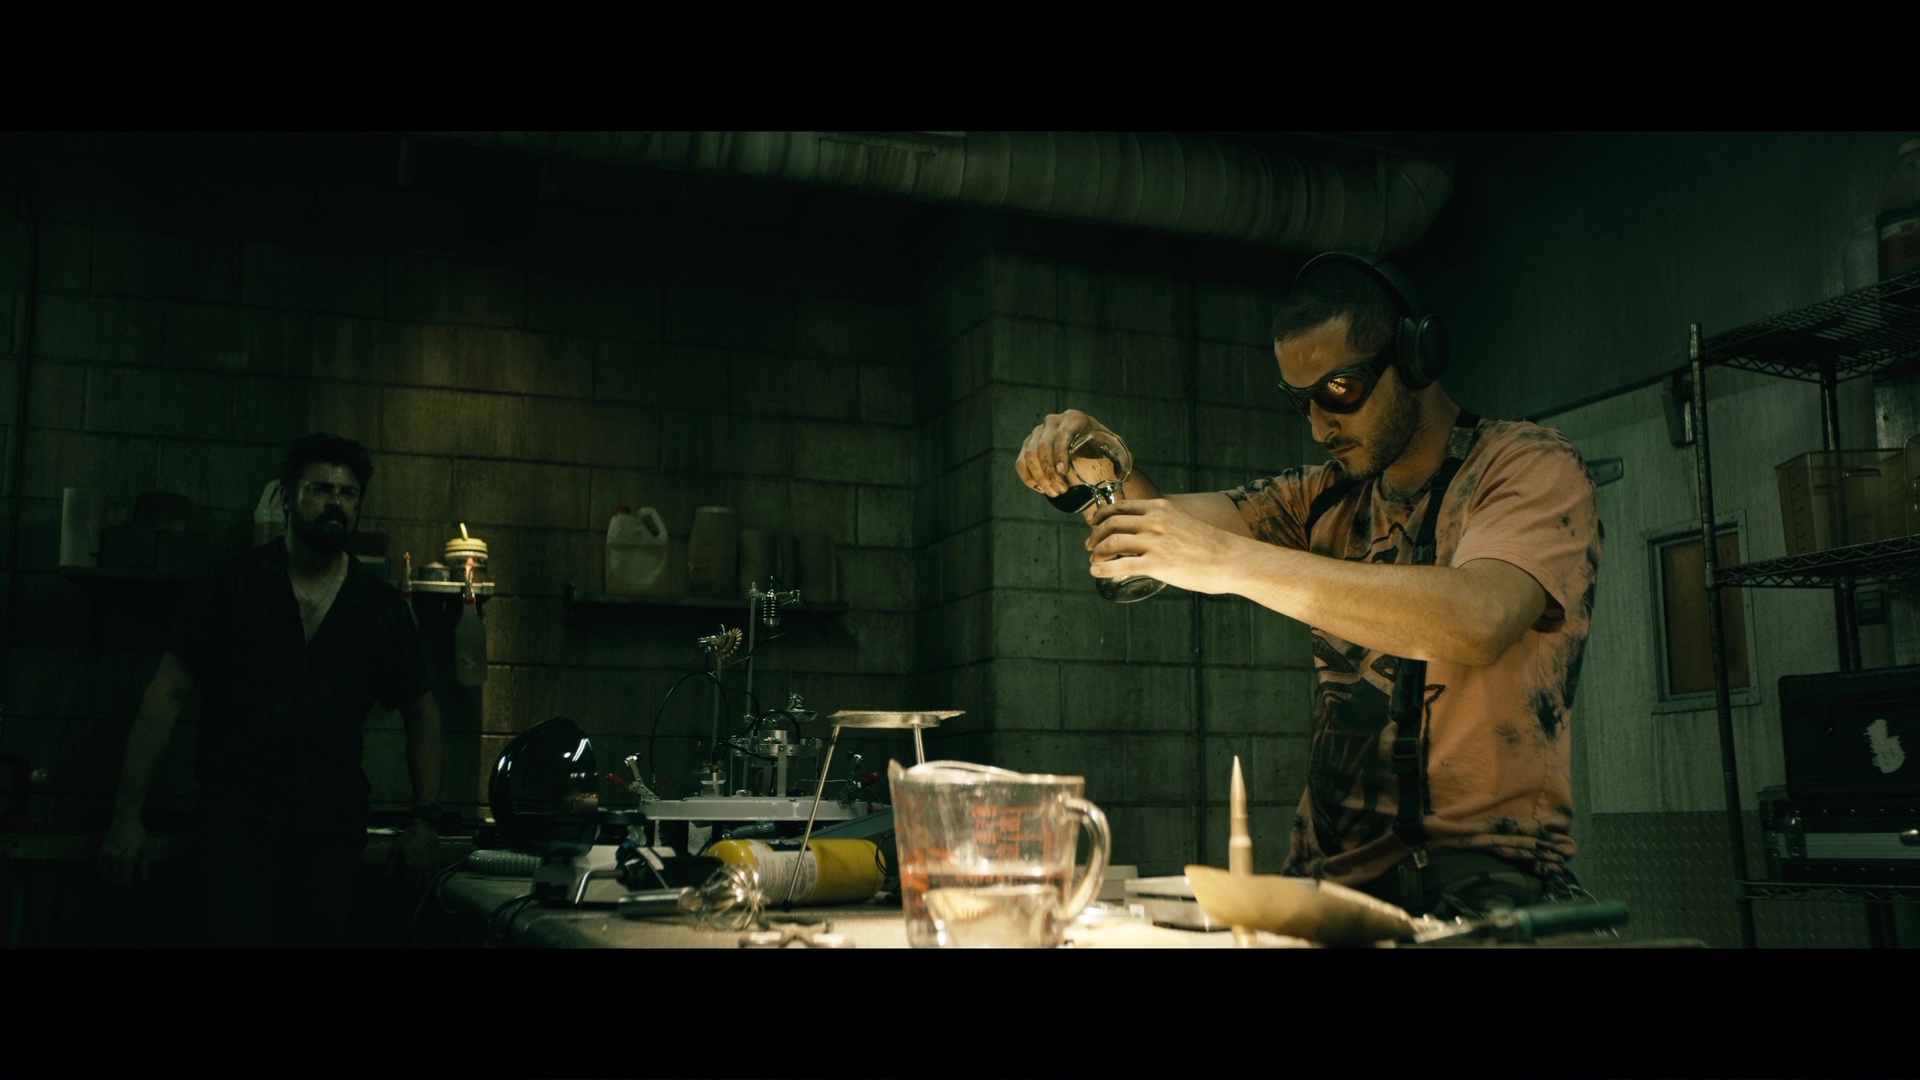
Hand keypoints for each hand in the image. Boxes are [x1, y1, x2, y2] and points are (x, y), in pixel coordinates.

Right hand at [96, 815, 149, 887]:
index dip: (125, 890)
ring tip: (115, 884)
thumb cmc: (139, 833)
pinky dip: (102, 874)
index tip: (127, 894)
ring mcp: (106, 855)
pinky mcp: (101, 852)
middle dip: (117, 887)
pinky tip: (108, 875)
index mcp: (128, 858)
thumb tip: (144, 879)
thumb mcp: (147, 847)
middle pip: (113, 880)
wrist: (125, 819)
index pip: (124, 881)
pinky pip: (99, 868)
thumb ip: (144, 864)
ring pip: (104, 876)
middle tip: (122, 890)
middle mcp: (115, 858)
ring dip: (109, 882)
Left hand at [387, 818, 439, 889]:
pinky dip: (432, 878)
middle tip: (410, 885)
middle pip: (417, 884)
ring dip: (422, 883)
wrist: (425, 827)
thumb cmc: (408, 836)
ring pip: (427, 881)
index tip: (402, 884)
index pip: (407, 883)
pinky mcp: (436, 860)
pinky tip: (429, 878)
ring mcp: (430, 864)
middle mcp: (420, 867)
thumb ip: (391, 862)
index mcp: (409, 864)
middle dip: (413, 886)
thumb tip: (387, 874)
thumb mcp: (396, 847)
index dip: (404, 885)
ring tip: (419, 883)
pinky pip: (435, 873)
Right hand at [1016, 409, 1115, 498]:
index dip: (1060, 454)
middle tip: (1061, 490)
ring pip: (1029, 455)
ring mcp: (1037, 433)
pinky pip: (1020, 462)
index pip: (1061, 435)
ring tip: (1053, 493)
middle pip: (1042, 447)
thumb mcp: (1114, 447)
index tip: (1063, 473)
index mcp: (1074, 418)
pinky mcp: (1027, 445)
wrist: (1086, 444)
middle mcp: (1052, 422)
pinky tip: (1040, 488)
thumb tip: (1123, 474)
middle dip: (1050, 472)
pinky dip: (1028, 477)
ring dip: (1040, 477)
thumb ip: (1122, 457)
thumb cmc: (1102, 447)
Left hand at [1086, 497, 1243, 595]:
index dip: (1101, 517)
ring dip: (1096, 553)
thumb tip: (1148, 537)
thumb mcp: (1182, 522)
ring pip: (1111, 543)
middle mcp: (1154, 521)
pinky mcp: (1157, 564)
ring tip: (1093, 562)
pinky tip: (1096, 573)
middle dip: (1095, 536)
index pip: (1120, 507)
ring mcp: (1155, 542)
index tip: (1094, 525)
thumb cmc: (1210, 545)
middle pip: (1110, 524)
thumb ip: (1164, 524)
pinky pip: (1120, 565)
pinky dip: (1102, 569)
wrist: (1231, 559)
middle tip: (1090, 546)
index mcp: (1159, 508)